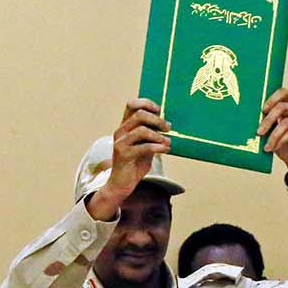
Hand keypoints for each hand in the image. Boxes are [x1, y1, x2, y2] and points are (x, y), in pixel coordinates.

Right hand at [88, 99, 171, 220]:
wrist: (122, 184)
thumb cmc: (134, 164)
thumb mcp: (145, 145)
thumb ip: (152, 134)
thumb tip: (167, 124)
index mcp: (125, 127)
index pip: (132, 104)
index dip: (147, 103)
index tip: (160, 110)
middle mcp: (120, 132)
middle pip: (139, 114)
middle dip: (157, 120)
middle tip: (168, 128)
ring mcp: (120, 143)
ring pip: (142, 130)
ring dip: (159, 135)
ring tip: (167, 142)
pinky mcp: (123, 155)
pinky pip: (144, 147)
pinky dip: (158, 147)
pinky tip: (165, 150)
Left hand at [258, 88, 287, 189]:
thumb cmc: (280, 145)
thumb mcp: (269, 133)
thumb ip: (264, 123)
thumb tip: (247, 119)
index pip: (283, 92)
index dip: (272, 98)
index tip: (262, 110)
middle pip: (281, 106)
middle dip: (267, 120)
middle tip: (258, 133)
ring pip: (285, 122)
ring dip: (273, 136)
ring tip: (266, 147)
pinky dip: (280, 141)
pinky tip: (272, 149)